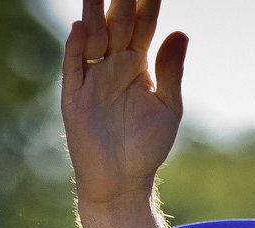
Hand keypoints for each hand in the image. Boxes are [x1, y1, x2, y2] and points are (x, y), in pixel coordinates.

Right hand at [62, 0, 188, 208]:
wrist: (123, 183)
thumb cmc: (145, 147)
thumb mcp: (168, 108)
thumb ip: (171, 71)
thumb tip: (180, 32)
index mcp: (137, 65)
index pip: (143, 25)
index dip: (148, 3)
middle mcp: (113, 65)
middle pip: (118, 23)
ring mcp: (92, 79)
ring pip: (94, 37)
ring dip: (96, 12)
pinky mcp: (75, 97)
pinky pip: (74, 67)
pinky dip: (76, 48)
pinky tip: (82, 28)